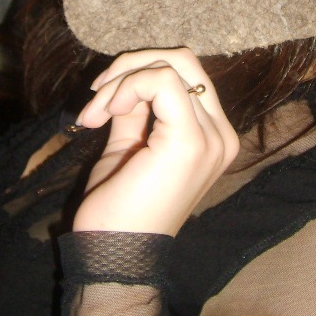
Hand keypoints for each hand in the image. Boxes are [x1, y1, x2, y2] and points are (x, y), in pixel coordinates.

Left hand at [72, 49, 239, 235]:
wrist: (115, 254)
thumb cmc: (118, 210)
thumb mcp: (127, 146)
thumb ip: (135, 112)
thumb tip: (127, 81)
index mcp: (211, 137)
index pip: (186, 75)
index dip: (136, 75)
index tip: (99, 104)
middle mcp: (220, 135)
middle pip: (183, 61)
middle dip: (132, 66)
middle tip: (97, 96)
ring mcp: (211, 138)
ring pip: (172, 65)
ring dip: (122, 79)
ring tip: (95, 112)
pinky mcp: (191, 141)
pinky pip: (163, 81)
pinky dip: (128, 86)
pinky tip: (106, 112)